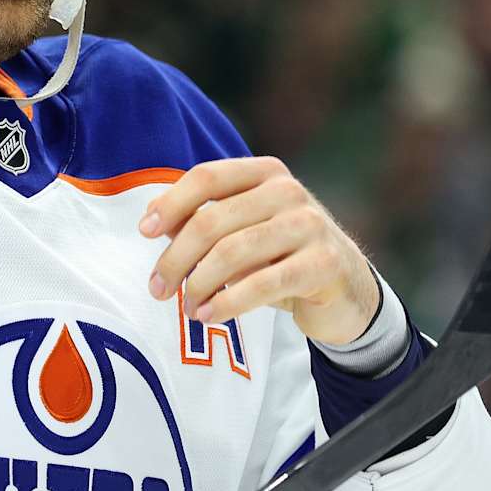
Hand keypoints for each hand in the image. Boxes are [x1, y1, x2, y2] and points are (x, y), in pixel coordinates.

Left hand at [140, 157, 380, 343]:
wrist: (346, 289)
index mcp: (265, 173)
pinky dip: (228, 302)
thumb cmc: (281, 257)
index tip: (144, 231)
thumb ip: (206, 221)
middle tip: (158, 289)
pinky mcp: (324, 264)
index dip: (171, 203)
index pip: (207, 177)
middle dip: (176, 258)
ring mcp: (310, 226)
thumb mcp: (245, 231)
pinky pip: (264, 284)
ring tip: (186, 308)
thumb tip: (153, 223)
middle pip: (212, 220)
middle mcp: (289, 191)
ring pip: (233, 252)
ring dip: (199, 284)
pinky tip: (209, 316)